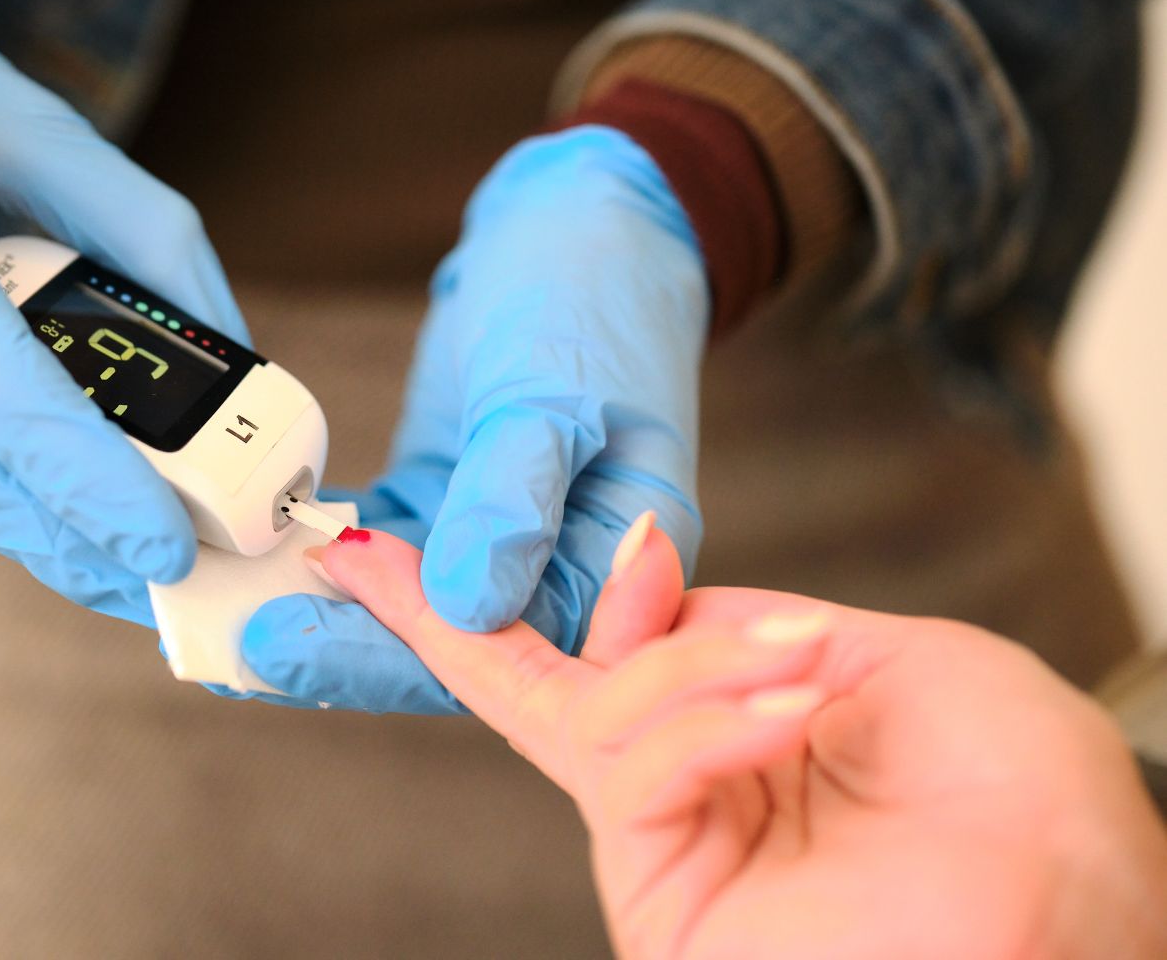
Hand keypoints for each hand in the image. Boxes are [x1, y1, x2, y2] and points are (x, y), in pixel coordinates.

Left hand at [242, 126, 707, 711]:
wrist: (582, 222)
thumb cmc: (590, 294)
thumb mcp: (553, 389)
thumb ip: (513, 498)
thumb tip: (464, 606)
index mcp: (616, 570)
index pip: (498, 651)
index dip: (384, 659)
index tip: (279, 645)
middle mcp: (561, 576)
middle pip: (439, 650)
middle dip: (327, 649)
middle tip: (218, 644)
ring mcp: (499, 549)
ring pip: (401, 611)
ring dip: (315, 613)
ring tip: (216, 615)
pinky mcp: (450, 513)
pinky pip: (383, 558)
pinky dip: (321, 559)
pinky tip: (250, 559)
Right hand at [316, 524, 1166, 958]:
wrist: (1083, 904)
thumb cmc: (1024, 793)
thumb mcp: (884, 653)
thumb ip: (743, 622)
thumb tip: (645, 583)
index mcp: (735, 724)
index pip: (598, 650)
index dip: (518, 594)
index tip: (419, 541)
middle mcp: (690, 786)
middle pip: (530, 689)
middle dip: (438, 619)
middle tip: (361, 553)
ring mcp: (672, 845)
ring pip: (591, 718)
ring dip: (689, 664)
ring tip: (801, 665)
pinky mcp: (666, 894)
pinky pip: (636, 773)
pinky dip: (703, 718)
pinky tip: (785, 706)